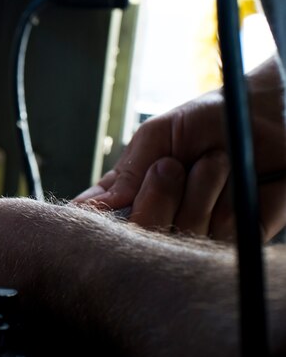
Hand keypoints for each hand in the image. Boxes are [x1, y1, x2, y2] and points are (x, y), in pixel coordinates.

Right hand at [73, 56, 285, 240]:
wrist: (265, 115)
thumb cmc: (208, 119)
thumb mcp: (158, 135)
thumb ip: (126, 172)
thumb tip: (89, 210)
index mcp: (131, 194)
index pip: (98, 223)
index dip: (92, 225)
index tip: (92, 215)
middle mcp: (161, 219)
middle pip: (140, 237)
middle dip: (156, 197)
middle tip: (172, 165)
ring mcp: (197, 233)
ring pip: (183, 234)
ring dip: (200, 190)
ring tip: (214, 162)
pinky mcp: (238, 241)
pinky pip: (223, 236)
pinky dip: (231, 201)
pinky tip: (237, 181)